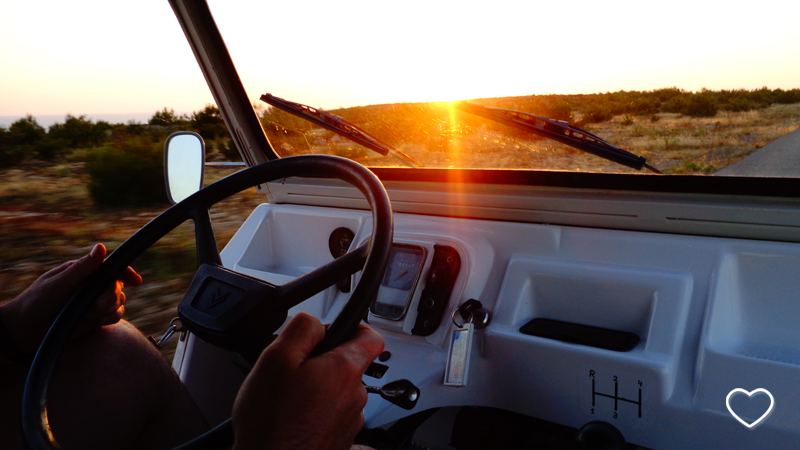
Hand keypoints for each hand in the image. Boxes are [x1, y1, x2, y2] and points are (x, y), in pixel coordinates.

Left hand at [0, 243, 141, 354]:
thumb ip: (82, 268)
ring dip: (109, 310)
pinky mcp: (94, 318)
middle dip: (111, 297)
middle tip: (96, 306)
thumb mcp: (59, 284)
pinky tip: (93, 322)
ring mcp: (93, 302)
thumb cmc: (37, 302)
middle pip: (118, 287)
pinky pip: (114, 316)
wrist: (24, 331)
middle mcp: (91, 286)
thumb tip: (101, 247)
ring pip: (120, 302)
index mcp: (84, 272)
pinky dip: (108, 319)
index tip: (136, 281)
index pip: (112, 268)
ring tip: (89, 315)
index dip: (126, 273)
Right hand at [232, 313, 383, 449]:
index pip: (371, 337)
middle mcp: (355, 396)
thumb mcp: (276, 357)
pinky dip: (315, 412)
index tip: (337, 329)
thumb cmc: (271, 422)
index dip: (354, 327)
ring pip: (338, 391)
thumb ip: (302, 328)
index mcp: (344, 370)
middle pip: (348, 364)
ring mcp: (349, 421)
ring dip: (318, 388)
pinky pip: (331, 415)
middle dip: (323, 361)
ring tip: (288, 399)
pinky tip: (291, 418)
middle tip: (294, 369)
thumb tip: (317, 323)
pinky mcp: (340, 439)